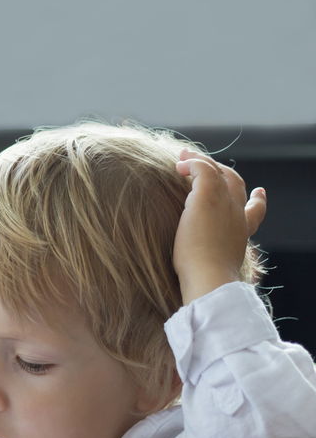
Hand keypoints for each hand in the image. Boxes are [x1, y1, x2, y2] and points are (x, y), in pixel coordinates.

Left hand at [173, 149, 266, 304]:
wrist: (209, 278)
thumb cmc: (205, 281)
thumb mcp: (214, 266)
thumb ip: (213, 260)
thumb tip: (198, 273)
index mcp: (242, 233)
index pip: (254, 212)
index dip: (258, 202)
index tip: (259, 193)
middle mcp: (238, 215)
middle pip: (236, 184)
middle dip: (222, 171)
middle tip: (206, 163)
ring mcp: (225, 204)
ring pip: (218, 172)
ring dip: (202, 162)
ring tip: (184, 156)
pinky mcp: (208, 196)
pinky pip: (203, 169)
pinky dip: (192, 164)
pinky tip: (179, 166)